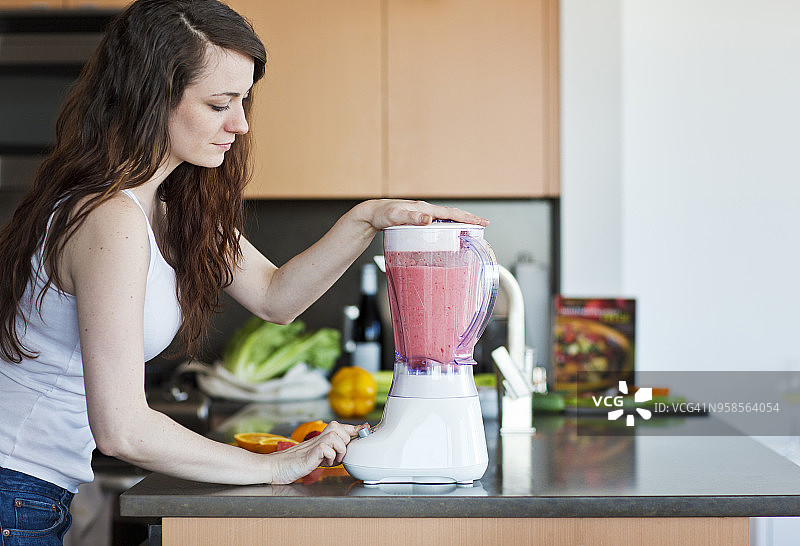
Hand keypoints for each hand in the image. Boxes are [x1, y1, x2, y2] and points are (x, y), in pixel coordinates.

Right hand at [268, 421, 362, 483]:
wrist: (275, 467)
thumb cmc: (293, 464)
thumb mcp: (315, 457)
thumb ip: (327, 452)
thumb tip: (341, 452)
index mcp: (319, 439)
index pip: (339, 428)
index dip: (353, 428)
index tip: (364, 428)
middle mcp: (317, 439)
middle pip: (338, 428)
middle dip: (345, 441)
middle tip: (339, 454)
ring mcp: (313, 445)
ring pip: (335, 436)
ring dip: (339, 449)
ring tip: (333, 459)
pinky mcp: (310, 453)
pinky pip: (326, 448)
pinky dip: (330, 456)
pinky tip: (324, 462)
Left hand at [354, 199, 488, 232]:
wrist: (371, 214)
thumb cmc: (382, 215)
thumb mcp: (396, 217)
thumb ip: (412, 218)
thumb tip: (429, 219)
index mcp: (425, 209)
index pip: (451, 213)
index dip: (467, 218)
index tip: (482, 222)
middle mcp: (425, 210)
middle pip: (452, 214)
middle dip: (468, 220)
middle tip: (483, 226)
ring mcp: (422, 215)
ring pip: (446, 218)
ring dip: (460, 223)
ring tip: (471, 230)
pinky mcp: (417, 220)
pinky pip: (437, 223)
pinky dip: (448, 226)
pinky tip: (449, 234)